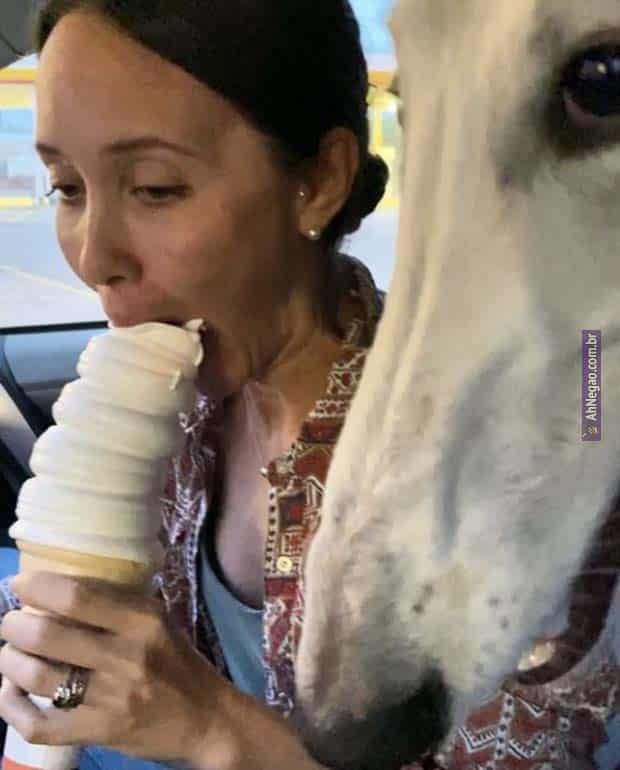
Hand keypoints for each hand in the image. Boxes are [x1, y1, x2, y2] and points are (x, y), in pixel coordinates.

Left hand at [0, 571, 232, 765]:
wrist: (205, 718)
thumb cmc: (177, 661)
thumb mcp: (157, 621)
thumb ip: (116, 603)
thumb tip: (60, 585)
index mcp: (142, 620)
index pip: (77, 597)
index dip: (37, 587)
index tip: (19, 582)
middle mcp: (126, 656)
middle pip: (47, 635)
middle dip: (14, 625)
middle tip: (11, 622)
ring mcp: (110, 698)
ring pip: (37, 677)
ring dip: (10, 661)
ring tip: (10, 653)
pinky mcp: (99, 732)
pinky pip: (39, 724)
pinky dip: (11, 708)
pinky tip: (9, 692)